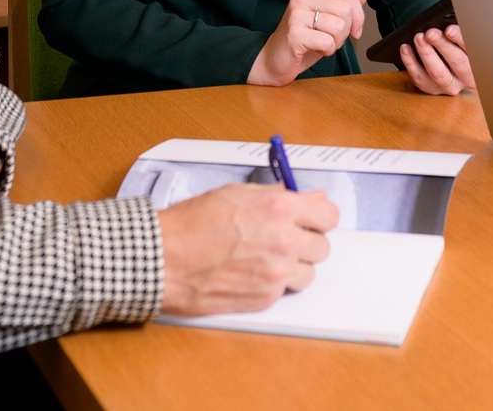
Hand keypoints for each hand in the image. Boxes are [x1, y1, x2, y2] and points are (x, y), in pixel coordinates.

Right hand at [156, 184, 337, 314]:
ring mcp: (276, 273)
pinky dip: (273, 283)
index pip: (329, 215)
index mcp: (279, 209)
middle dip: (306, 242)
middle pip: (323, 247)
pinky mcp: (265, 298)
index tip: (311, 219)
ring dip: (293, 267)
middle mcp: (283, 242)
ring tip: (265, 258)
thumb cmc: (191, 224)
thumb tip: (309, 197)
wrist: (164, 258)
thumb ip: (278, 195)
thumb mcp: (236, 194)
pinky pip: (285, 291)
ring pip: (308, 273)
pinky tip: (250, 272)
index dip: (319, 217)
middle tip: (285, 239)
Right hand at [248, 0, 367, 86]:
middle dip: (345, 31)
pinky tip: (314, 49)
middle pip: (345, 11)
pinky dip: (327, 51)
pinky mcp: (294, 33)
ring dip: (335, 42)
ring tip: (320, 44)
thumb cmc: (302, 41)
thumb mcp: (327, 21)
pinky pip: (327, 42)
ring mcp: (296, 14)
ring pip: (339, 27)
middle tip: (330, 39)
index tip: (354, 31)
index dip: (358, 17)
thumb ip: (343, 5)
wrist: (273, 60)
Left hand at [399, 23, 473, 96]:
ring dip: (427, 54)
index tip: (449, 30)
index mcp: (479, 62)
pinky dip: (411, 63)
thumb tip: (447, 25)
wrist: (447, 64)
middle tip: (430, 33)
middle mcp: (467, 77)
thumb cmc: (455, 46)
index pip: (472, 49)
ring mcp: (450, 86)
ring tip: (418, 38)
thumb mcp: (461, 41)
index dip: (460, 38)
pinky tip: (405, 48)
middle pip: (457, 62)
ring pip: (438, 73)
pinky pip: (420, 78)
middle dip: (442, 45)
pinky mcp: (433, 90)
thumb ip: (458, 34)